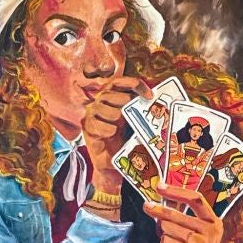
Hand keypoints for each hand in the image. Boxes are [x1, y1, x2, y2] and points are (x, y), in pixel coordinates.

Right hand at [81, 76, 142, 190]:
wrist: (114, 160)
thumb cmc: (126, 138)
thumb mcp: (136, 121)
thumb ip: (140, 109)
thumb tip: (155, 102)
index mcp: (113, 96)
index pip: (119, 81)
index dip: (133, 84)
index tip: (149, 96)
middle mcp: (100, 102)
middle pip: (108, 93)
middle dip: (124, 102)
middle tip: (133, 114)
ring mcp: (91, 113)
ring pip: (101, 106)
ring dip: (115, 116)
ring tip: (121, 126)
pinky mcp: (87, 126)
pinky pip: (96, 123)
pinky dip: (107, 129)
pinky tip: (113, 133)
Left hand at [145, 185, 222, 242]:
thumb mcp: (198, 234)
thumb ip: (184, 217)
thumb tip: (164, 198)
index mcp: (213, 222)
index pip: (196, 199)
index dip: (177, 191)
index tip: (160, 186)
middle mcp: (209, 231)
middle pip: (176, 214)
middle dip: (158, 211)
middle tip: (146, 206)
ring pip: (167, 228)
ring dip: (164, 234)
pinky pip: (165, 241)